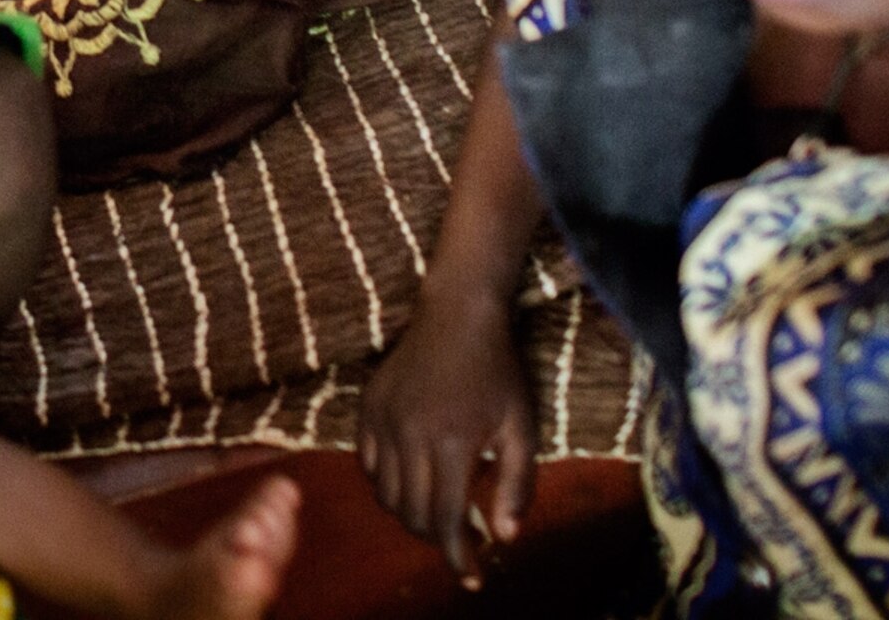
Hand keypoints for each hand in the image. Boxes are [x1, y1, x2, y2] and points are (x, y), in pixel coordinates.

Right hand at [358, 294, 536, 589]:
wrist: (458, 313)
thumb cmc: (498, 371)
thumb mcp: (521, 428)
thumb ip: (517, 485)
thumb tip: (505, 537)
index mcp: (452, 443)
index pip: (447, 520)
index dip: (459, 556)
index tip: (472, 576)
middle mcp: (410, 435)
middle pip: (412, 513)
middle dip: (437, 538)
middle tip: (462, 541)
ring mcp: (383, 419)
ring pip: (385, 494)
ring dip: (410, 514)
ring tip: (437, 512)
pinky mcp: (368, 406)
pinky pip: (367, 463)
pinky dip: (386, 484)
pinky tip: (411, 481)